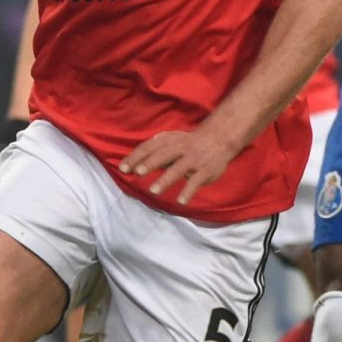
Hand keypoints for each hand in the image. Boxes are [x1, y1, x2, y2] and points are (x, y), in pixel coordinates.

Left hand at [119, 125, 238, 205]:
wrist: (219, 139)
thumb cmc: (187, 143)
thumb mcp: (169, 141)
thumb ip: (151, 153)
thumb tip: (128, 166)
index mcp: (168, 140)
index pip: (149, 147)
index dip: (136, 157)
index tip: (123, 168)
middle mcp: (180, 148)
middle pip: (163, 154)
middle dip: (150, 163)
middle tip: (137, 173)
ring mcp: (194, 159)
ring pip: (178, 169)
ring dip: (165, 179)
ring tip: (153, 191)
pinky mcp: (205, 171)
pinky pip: (196, 182)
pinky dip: (188, 192)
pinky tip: (180, 202)